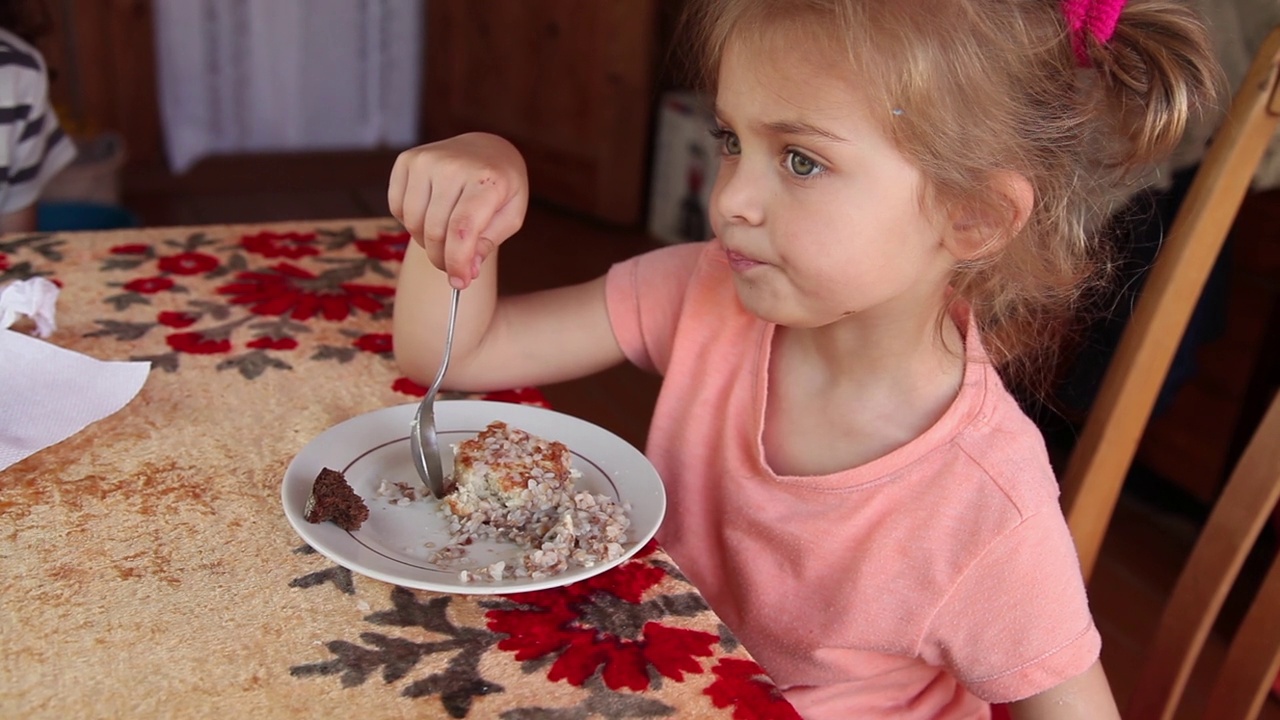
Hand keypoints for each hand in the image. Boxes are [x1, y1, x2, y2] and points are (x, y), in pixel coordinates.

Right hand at [388, 132, 528, 288]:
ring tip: (444, 240)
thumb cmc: (502, 188)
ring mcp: (425, 160)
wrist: (486, 149)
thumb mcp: (510, 216)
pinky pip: (397, 207)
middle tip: (453, 267)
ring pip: (413, 222)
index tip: (459, 283)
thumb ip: (488, 244)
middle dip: (442, 259)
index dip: (457, 262)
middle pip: (434, 230)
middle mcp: (452, 165)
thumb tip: (465, 273)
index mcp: (486, 179)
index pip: (462, 229)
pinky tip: (430, 217)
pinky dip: (410, 222)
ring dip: (426, 242)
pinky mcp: (406, 160)